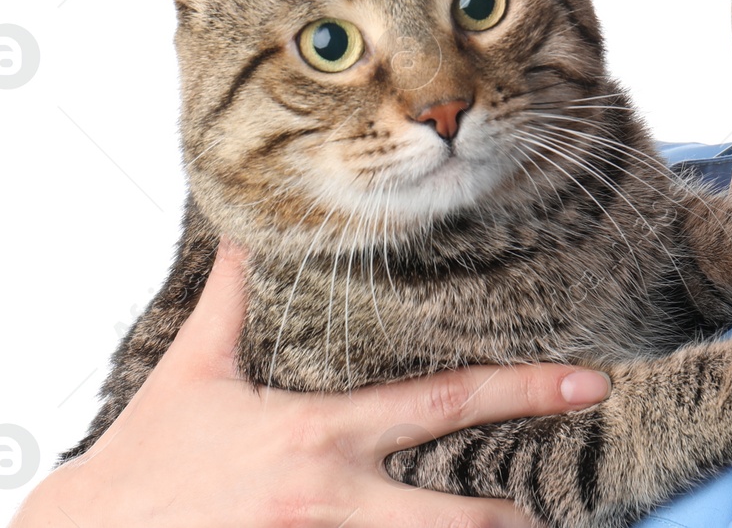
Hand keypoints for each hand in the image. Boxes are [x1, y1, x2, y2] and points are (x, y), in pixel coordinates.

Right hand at [10, 236, 611, 527]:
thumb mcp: (191, 373)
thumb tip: (239, 232)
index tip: (588, 382)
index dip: (523, 388)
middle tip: (565, 515)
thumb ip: (229, 303)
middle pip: (456, 519)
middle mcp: (330, 502)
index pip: (443, 403)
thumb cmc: (142, 463)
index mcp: (320, 435)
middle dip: (516, 521)